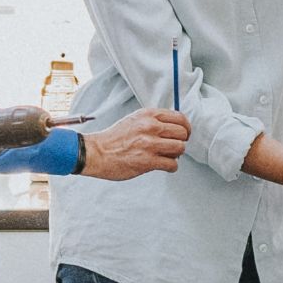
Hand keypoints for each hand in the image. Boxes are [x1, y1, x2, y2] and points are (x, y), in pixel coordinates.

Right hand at [76, 109, 190, 179]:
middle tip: (174, 147)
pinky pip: (172, 165)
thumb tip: (176, 126)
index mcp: (148, 115)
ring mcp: (149, 145)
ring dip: (176, 155)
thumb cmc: (115, 138)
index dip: (185, 128)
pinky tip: (163, 166)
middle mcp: (150, 127)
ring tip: (167, 156)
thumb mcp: (135, 120)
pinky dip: (171, 167)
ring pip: (180, 148)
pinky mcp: (147, 162)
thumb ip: (154, 120)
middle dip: (181, 141)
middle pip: (182, 133)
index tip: (184, 134)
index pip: (180, 118)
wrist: (96, 152)